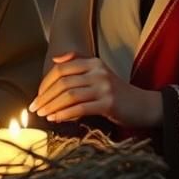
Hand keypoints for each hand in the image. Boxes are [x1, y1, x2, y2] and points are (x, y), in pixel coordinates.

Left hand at [29, 52, 162, 128]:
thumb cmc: (117, 93)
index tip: (38, 95)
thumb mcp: (99, 74)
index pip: (62, 69)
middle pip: (63, 82)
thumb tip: (55, 59)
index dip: (46, 82)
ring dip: (52, 106)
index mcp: (93, 62)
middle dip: (46, 96)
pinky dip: (64, 114)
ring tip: (43, 115)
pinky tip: (56, 119)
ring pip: (69, 95)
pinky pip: (80, 108)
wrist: (144, 105)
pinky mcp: (108, 103)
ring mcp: (104, 86)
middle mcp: (98, 71)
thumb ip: (79, 64)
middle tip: (35, 108)